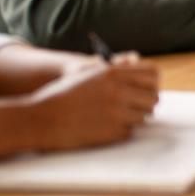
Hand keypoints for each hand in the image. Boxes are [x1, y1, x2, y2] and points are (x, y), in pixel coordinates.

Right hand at [25, 55, 159, 151]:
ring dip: (134, 117)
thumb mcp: (87, 74)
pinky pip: (130, 131)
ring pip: (145, 116)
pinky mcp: (113, 132)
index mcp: (113, 73)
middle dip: (145, 102)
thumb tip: (136, 62)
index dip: (152, 82)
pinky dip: (121, 131)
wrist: (41, 119)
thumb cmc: (62, 95)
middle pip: (154, 97)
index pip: (153, 74)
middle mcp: (119, 90)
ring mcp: (117, 112)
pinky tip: (104, 127)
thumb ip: (114, 70)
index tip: (146, 88)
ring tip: (117, 117)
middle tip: (135, 106)